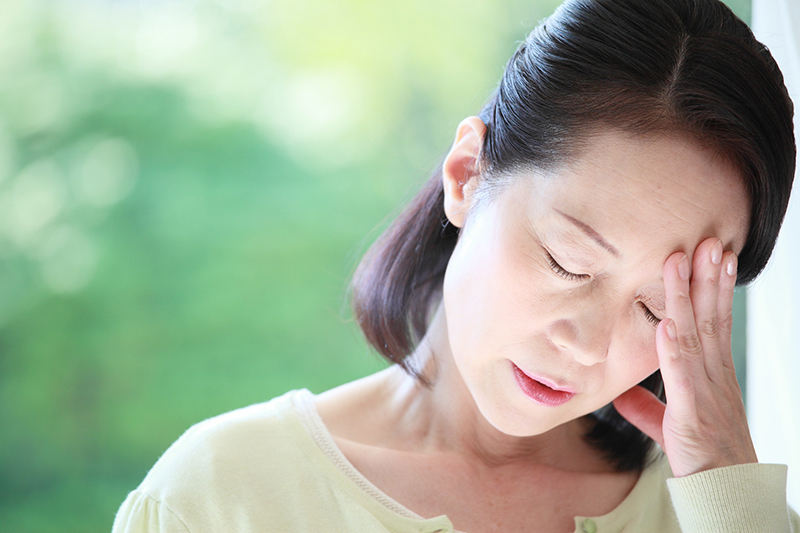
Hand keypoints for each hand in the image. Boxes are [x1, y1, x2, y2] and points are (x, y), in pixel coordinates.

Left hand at [613, 237, 757, 477]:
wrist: (725, 497)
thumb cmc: (705, 459)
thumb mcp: (672, 428)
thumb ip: (649, 410)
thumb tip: (622, 396)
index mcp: (711, 377)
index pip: (712, 324)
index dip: (711, 290)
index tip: (710, 258)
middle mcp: (713, 378)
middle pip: (711, 320)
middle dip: (708, 279)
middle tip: (709, 241)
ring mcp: (706, 394)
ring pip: (697, 337)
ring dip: (689, 298)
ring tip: (685, 262)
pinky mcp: (692, 415)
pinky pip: (682, 376)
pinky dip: (674, 348)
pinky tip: (666, 322)